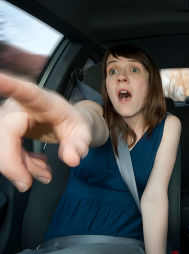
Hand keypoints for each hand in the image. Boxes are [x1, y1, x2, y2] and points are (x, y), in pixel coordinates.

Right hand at [0, 73, 91, 191]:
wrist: (70, 123)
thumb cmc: (74, 122)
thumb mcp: (83, 132)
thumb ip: (79, 144)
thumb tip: (72, 159)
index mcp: (42, 101)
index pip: (24, 91)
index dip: (8, 85)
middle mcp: (20, 106)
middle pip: (4, 134)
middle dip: (12, 163)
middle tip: (28, 184)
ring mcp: (9, 117)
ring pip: (3, 146)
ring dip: (20, 167)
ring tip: (45, 174)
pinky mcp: (6, 130)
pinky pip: (5, 151)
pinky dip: (19, 166)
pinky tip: (38, 167)